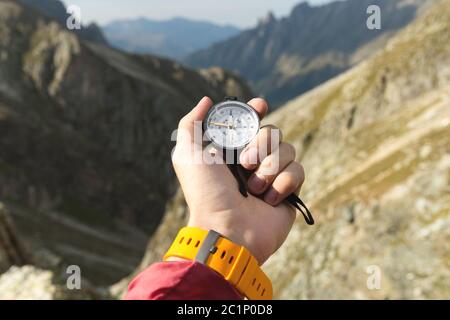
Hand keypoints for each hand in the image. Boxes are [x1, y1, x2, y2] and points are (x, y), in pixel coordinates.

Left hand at [172, 97, 304, 263]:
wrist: (227, 228)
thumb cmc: (206, 192)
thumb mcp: (188, 155)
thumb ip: (191, 124)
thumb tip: (207, 101)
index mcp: (232, 150)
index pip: (251, 121)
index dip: (256, 110)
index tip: (259, 106)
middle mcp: (253, 160)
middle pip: (272, 131)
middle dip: (259, 145)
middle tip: (244, 164)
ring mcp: (272, 175)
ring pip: (288, 149)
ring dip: (270, 167)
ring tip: (253, 188)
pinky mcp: (289, 191)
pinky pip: (298, 170)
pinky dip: (283, 183)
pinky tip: (269, 199)